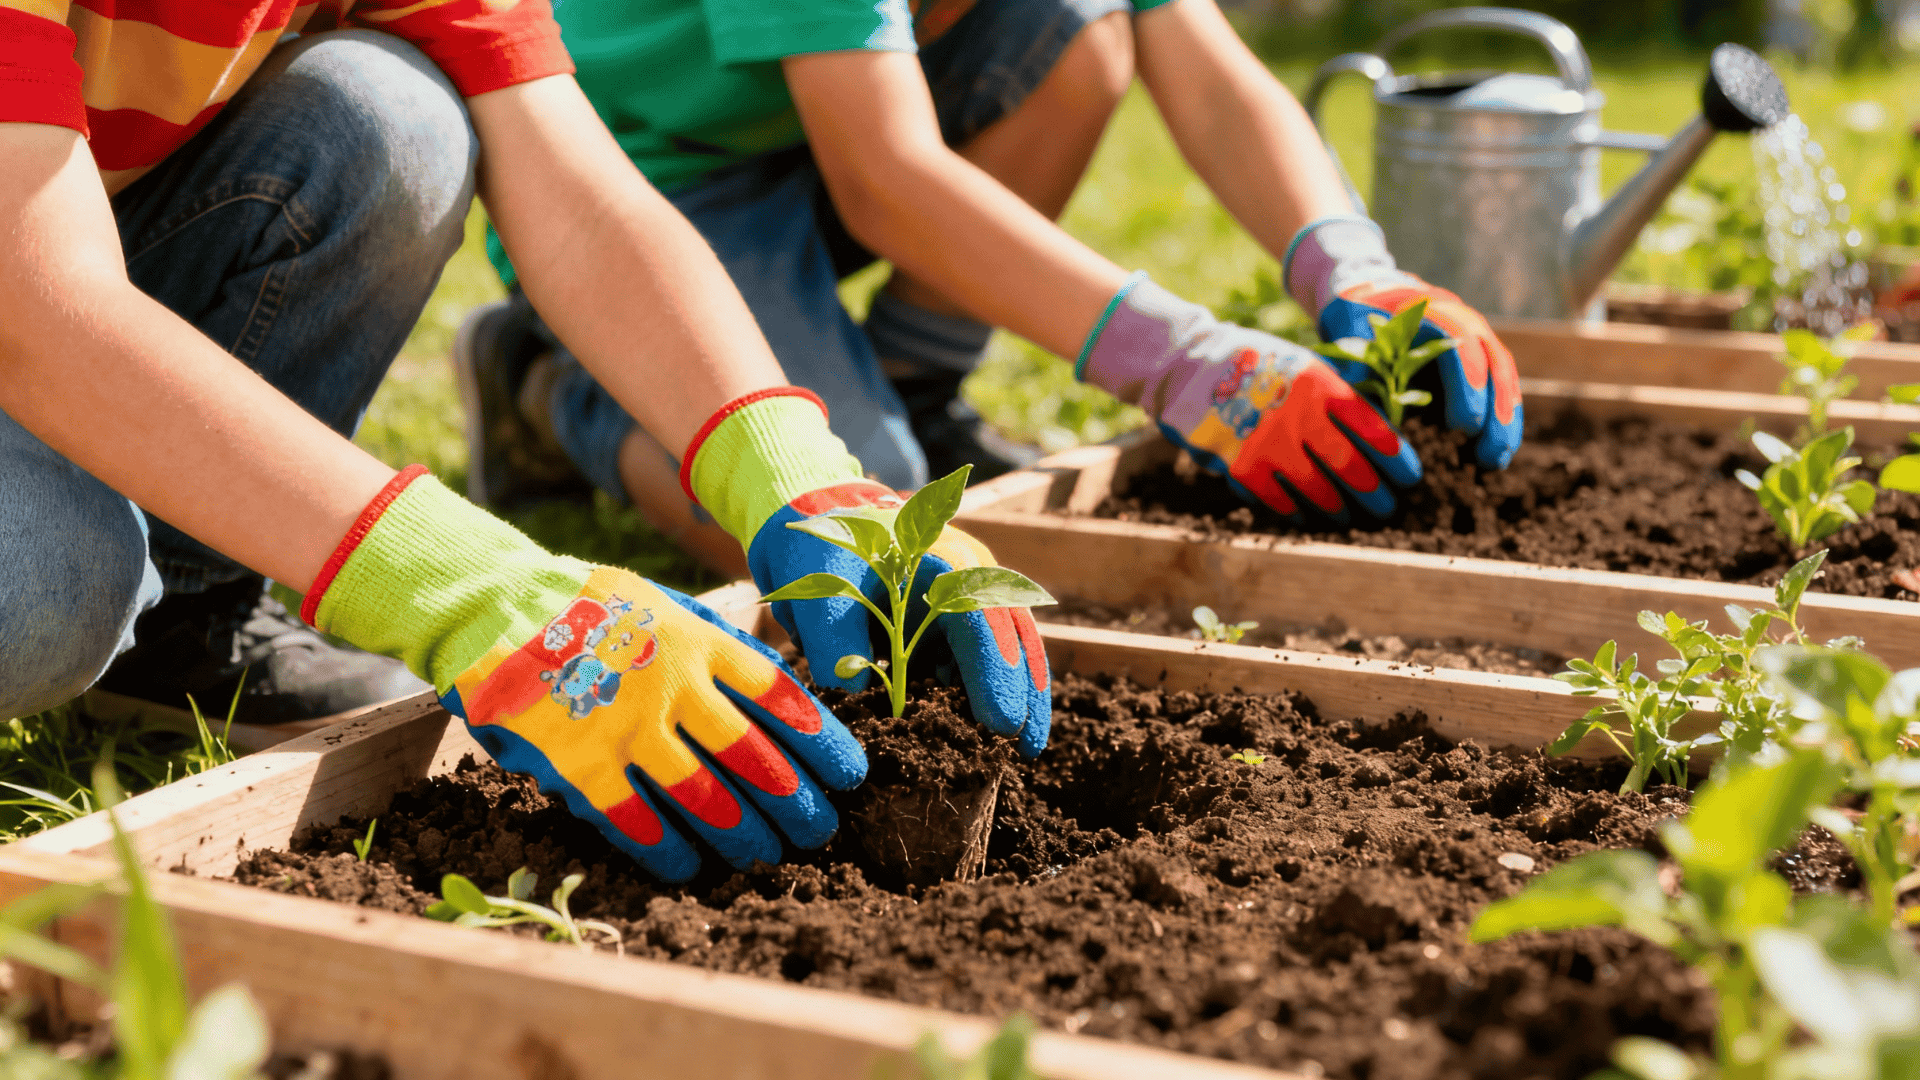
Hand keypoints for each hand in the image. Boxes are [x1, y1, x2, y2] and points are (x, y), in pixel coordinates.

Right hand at [303, 468, 865, 882]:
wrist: (496, 603)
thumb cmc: (587, 605)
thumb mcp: (661, 603)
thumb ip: (710, 642)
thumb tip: (769, 689)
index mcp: (698, 639)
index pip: (779, 695)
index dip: (820, 739)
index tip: (851, 771)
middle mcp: (673, 683)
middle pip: (753, 755)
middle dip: (795, 799)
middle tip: (822, 829)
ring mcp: (627, 725)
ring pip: (704, 794)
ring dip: (743, 833)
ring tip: (771, 855)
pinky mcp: (581, 760)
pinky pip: (635, 818)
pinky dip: (668, 847)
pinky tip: (693, 865)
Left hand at [751, 480, 1051, 756]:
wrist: (822, 522)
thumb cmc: (823, 551)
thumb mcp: (819, 586)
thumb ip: (833, 638)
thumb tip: (853, 691)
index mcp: (942, 558)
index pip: (980, 618)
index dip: (993, 671)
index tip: (1000, 722)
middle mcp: (969, 574)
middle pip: (1013, 633)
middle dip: (1025, 689)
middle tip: (1028, 746)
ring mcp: (968, 595)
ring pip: (1009, 646)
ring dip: (1019, 693)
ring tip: (1023, 746)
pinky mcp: (956, 619)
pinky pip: (983, 656)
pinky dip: (990, 690)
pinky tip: (985, 728)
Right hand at [1077, 274, 1418, 521]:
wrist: (1190, 364)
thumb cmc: (1255, 364)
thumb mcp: (1302, 364)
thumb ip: (1335, 395)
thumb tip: (1375, 434)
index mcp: (1321, 384)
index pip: (1373, 428)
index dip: (1397, 458)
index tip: (1410, 476)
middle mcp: (1300, 416)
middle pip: (1351, 466)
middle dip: (1375, 492)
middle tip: (1387, 508)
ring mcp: (1270, 444)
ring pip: (1318, 490)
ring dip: (1339, 508)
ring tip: (1349, 516)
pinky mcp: (1242, 466)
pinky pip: (1279, 500)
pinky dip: (1297, 511)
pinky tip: (1307, 515)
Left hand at [1287, 217, 1523, 468]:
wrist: (1365, 292)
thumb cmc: (1353, 315)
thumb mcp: (1344, 331)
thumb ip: (1355, 366)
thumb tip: (1368, 418)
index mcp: (1429, 309)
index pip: (1460, 343)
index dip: (1467, 385)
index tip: (1464, 426)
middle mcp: (1462, 318)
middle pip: (1493, 361)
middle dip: (1495, 410)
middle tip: (1489, 455)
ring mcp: (1474, 335)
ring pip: (1503, 374)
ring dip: (1505, 418)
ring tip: (1495, 460)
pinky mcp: (1476, 355)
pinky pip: (1499, 383)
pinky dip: (1500, 415)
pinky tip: (1496, 449)